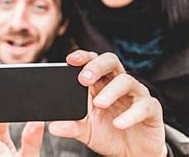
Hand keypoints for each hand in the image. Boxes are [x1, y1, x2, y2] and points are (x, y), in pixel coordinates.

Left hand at [49, 50, 166, 156]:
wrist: (132, 153)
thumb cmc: (108, 133)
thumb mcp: (86, 131)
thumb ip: (71, 126)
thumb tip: (53, 127)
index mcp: (100, 82)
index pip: (92, 61)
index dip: (82, 57)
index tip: (70, 60)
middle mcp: (117, 83)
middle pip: (110, 61)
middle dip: (96, 67)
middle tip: (83, 79)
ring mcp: (136, 94)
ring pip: (126, 81)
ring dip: (111, 91)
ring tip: (99, 104)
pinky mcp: (151, 109)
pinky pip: (144, 105)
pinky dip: (131, 114)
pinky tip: (119, 123)